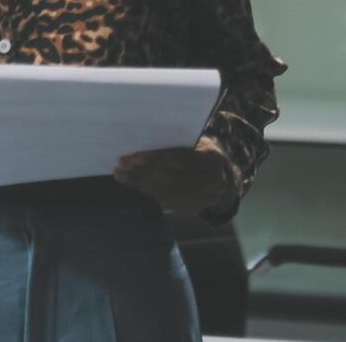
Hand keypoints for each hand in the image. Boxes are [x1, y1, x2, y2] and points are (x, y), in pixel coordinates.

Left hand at [112, 139, 236, 212]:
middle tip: (121, 165)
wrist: (223, 173)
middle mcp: (212, 181)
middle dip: (143, 172)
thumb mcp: (197, 141)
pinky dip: (147, 193)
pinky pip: (167, 202)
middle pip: (172, 178)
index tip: (133, 156)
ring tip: (121, 175)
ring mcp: (205, 198)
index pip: (181, 159)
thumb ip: (177, 141)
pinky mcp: (194, 208)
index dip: (156, 158)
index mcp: (213, 158)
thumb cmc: (201, 150)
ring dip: (140, 184)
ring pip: (167, 193)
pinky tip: (133, 185)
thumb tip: (143, 137)